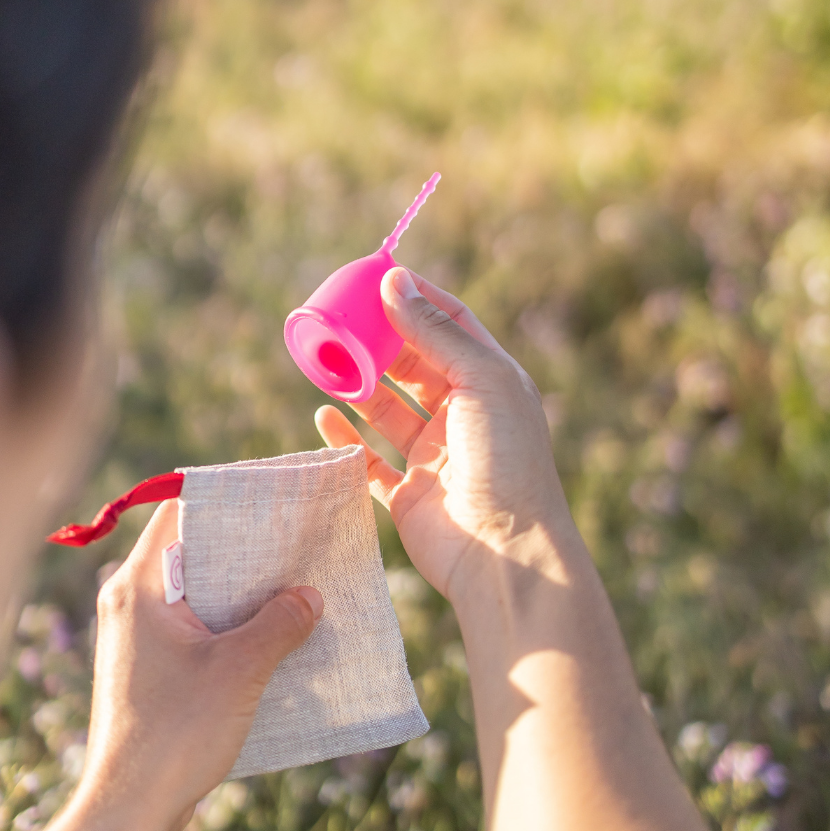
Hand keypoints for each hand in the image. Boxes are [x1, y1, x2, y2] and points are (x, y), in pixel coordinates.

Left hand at [77, 499, 322, 830]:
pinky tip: (272, 634)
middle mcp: (130, 600)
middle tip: (293, 542)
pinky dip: (231, 622)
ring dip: (241, 590)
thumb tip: (310, 596)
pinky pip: (196, 624)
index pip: (178, 511)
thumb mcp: (240, 671)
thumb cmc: (175, 734)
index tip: (271, 495)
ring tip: (291, 587)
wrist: (129, 811)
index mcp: (138, 585)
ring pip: (196, 590)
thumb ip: (279, 623)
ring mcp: (138, 635)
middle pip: (191, 548)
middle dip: (244, 547)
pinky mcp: (151, 665)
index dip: (225, 497)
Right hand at [316, 267, 565, 600]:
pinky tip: (324, 417)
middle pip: (413, 363)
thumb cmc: (505, 461)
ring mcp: (434, 455)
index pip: (450, 324)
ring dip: (358, 386)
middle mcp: (463, 415)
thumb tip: (394, 281)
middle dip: (377, 341)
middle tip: (339, 319)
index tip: (376, 277)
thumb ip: (434, 334)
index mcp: (490, 381)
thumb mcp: (479, 381)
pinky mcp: (409, 493)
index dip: (415, 298)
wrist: (505, 553)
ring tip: (324, 362)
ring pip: (387, 409)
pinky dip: (346, 439)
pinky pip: (369, 460)